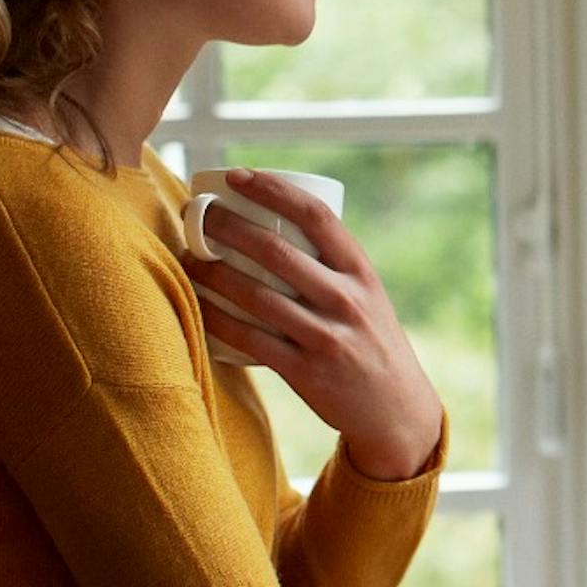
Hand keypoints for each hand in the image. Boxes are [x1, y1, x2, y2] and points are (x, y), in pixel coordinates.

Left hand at [185, 171, 445, 481]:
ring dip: (212, 272)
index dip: (274, 189)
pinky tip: (197, 306)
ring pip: (254, 295)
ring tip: (189, 257)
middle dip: (227, 226)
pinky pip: (249, 339)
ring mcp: (326, 336)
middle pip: (275, 250)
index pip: (316, 215)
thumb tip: (271, 230)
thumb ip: (330, 269)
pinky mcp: (306, 371)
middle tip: (199, 214)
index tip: (239, 177)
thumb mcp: (367, 296)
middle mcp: (346, 300)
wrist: (396, 409)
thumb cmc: (371, 341)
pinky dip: (217, 320)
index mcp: (361, 272)